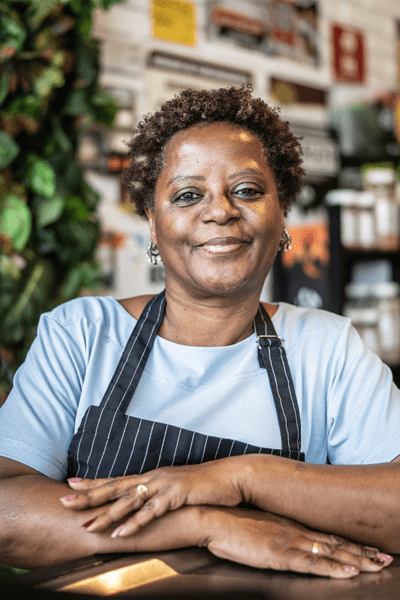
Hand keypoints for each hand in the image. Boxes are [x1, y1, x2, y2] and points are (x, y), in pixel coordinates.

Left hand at [60, 459, 242, 534]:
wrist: (230, 478)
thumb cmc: (203, 486)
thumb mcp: (175, 489)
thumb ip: (158, 494)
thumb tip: (144, 503)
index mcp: (151, 476)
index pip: (116, 479)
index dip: (93, 482)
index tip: (70, 483)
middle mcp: (153, 477)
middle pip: (115, 487)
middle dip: (89, 495)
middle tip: (64, 500)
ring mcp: (163, 485)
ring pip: (129, 500)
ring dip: (107, 514)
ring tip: (87, 525)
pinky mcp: (176, 495)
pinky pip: (152, 512)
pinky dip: (135, 523)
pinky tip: (121, 533)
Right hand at [200, 506, 393, 577]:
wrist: (215, 518)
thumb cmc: (232, 524)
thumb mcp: (259, 526)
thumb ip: (276, 533)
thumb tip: (285, 541)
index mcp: (291, 525)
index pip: (327, 536)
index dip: (350, 543)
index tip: (368, 549)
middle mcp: (296, 531)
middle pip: (336, 544)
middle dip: (362, 552)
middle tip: (383, 558)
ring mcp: (290, 542)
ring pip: (331, 553)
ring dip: (356, 560)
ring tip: (377, 565)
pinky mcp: (281, 553)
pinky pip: (313, 563)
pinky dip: (334, 568)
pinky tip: (349, 572)